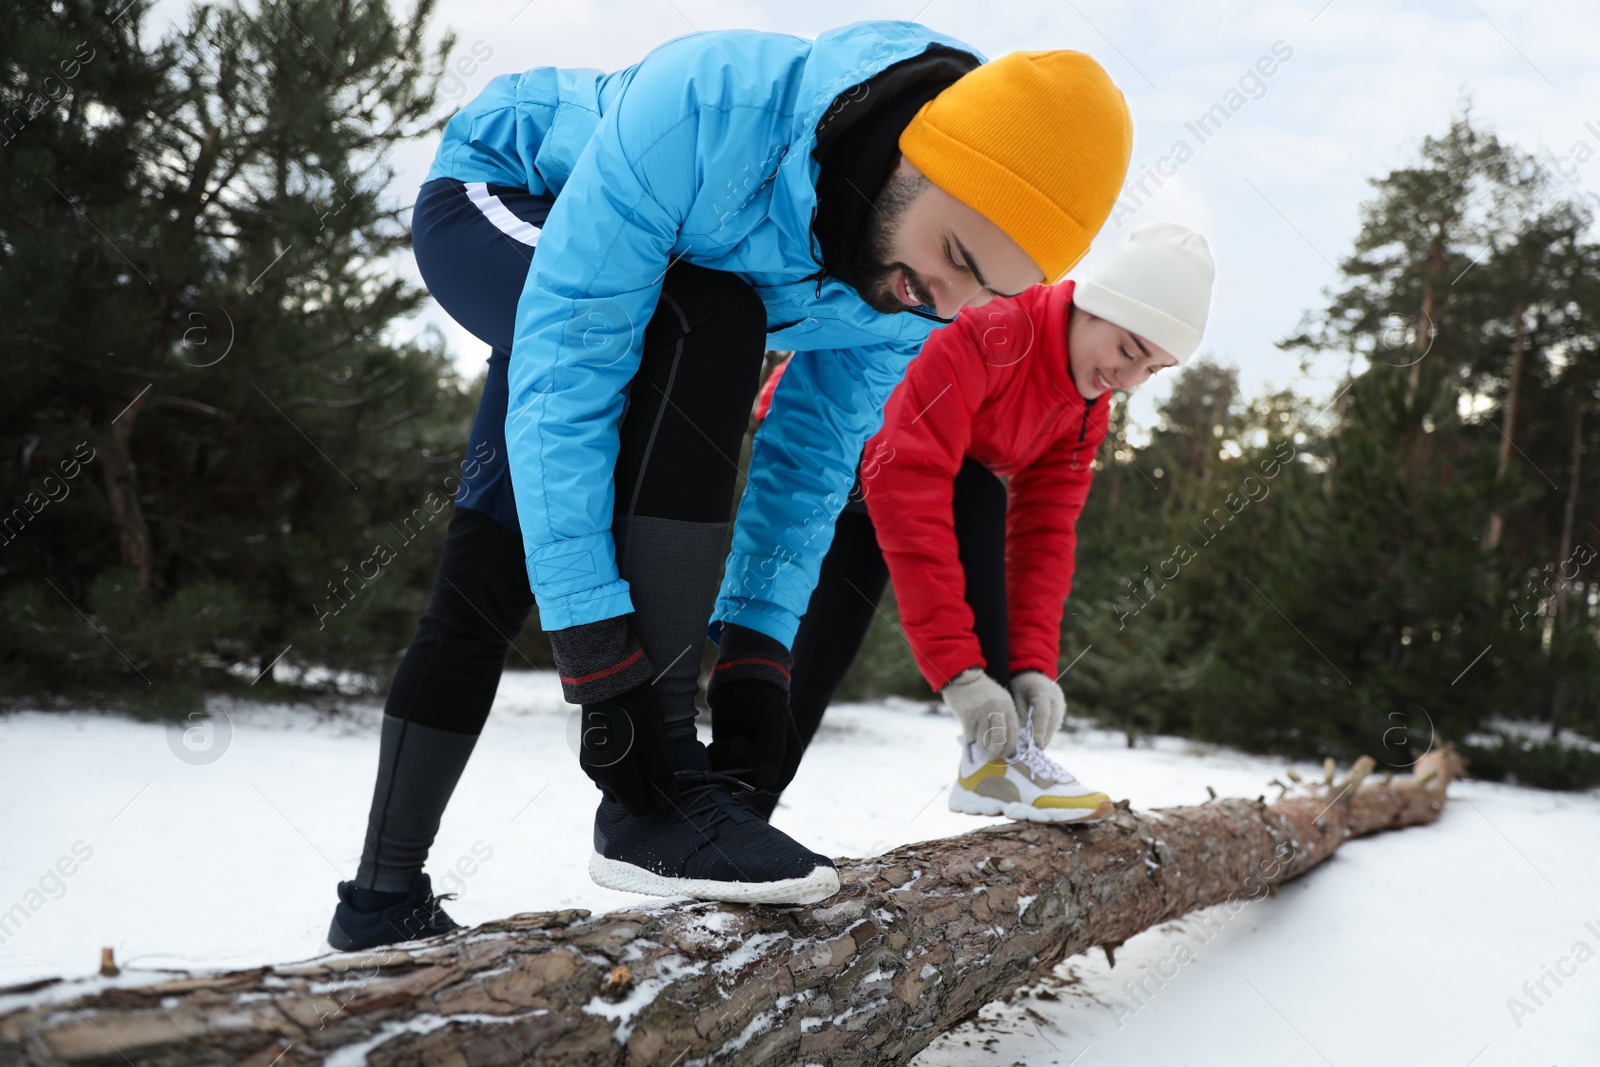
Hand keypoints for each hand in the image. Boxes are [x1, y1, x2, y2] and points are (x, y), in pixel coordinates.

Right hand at [577, 682, 678, 816]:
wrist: (607, 678)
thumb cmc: (637, 709)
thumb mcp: (656, 742)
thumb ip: (662, 776)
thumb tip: (668, 804)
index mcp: (615, 777)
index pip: (640, 808)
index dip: (656, 796)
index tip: (664, 772)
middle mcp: (597, 776)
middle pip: (629, 795)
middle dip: (645, 782)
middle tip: (654, 753)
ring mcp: (590, 765)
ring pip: (620, 782)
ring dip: (635, 771)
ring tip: (641, 742)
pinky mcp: (588, 754)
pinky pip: (611, 769)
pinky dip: (623, 762)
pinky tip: (629, 739)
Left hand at [707, 678, 802, 794]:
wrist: (740, 684)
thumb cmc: (764, 701)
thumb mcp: (773, 722)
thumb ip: (772, 752)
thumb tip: (765, 784)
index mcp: (786, 761)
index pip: (774, 786)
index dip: (760, 775)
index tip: (753, 752)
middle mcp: (767, 767)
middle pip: (749, 785)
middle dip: (740, 763)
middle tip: (740, 740)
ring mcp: (745, 764)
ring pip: (731, 781)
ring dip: (726, 761)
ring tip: (729, 741)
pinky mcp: (727, 758)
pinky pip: (717, 772)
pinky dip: (715, 759)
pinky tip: (719, 743)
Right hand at [942, 667, 1019, 759]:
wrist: (963, 675)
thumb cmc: (981, 691)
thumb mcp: (999, 700)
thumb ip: (1004, 718)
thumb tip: (1004, 743)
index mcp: (1008, 708)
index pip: (1013, 735)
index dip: (1008, 748)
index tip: (1003, 754)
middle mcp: (997, 711)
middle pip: (1000, 741)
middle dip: (995, 753)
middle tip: (989, 756)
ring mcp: (982, 713)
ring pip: (984, 741)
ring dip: (980, 749)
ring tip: (978, 749)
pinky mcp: (967, 715)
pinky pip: (969, 736)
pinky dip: (968, 741)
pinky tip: (968, 739)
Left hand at [1009, 670, 1064, 748]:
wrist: (1033, 672)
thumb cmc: (1020, 684)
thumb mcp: (1016, 695)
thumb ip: (1019, 713)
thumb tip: (1020, 735)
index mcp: (1042, 691)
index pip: (1043, 713)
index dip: (1040, 730)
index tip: (1036, 745)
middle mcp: (1055, 696)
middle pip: (1052, 720)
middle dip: (1045, 737)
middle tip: (1037, 751)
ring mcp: (1060, 701)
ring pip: (1056, 722)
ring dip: (1048, 736)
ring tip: (1038, 749)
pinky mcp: (1061, 706)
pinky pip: (1056, 721)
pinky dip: (1049, 731)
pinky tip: (1041, 740)